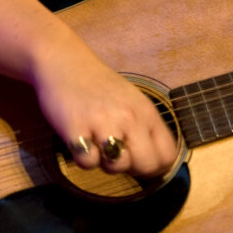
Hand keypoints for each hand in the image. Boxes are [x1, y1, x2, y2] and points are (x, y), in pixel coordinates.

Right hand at [32, 31, 177, 178]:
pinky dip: (82, 158)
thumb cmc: (99, 86)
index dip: (157, 167)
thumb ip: (145, 128)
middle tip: (117, 157)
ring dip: (105, 164)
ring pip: (117, 166)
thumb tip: (157, 165)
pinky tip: (80, 140)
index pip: (168, 154)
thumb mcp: (132, 101)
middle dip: (133, 170)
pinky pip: (87, 162)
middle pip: (147, 164)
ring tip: (97, 146)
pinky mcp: (77, 129)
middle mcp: (129, 117)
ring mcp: (103, 122)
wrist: (64, 63)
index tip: (142, 166)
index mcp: (146, 111)